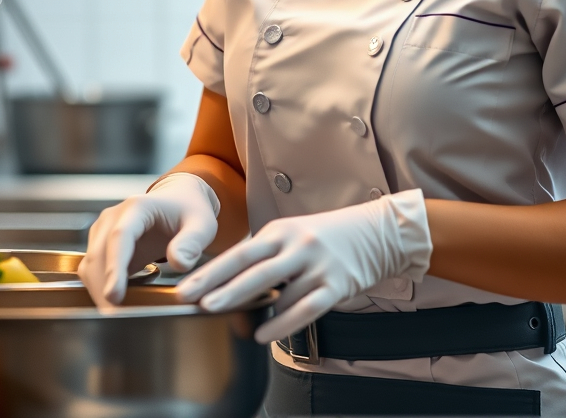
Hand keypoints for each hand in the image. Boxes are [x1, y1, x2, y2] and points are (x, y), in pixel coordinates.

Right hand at [79, 173, 219, 306]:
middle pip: (98, 254)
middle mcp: (114, 217)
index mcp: (138, 207)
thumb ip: (192, 242)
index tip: (114, 296)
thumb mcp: (202, 224)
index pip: (120, 237)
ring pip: (90, 266)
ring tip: (116, 316)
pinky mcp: (101, 246)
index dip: (114, 267)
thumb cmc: (189, 211)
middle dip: (103, 288)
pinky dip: (100, 289)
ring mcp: (103, 231)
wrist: (178, 201)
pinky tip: (116, 306)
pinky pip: (94, 271)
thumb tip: (178, 263)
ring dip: (98, 291)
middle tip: (115, 319)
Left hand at [176, 189, 430, 342]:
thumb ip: (266, 254)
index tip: (187, 286)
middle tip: (196, 301)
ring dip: (250, 305)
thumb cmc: (329, 235)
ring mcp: (318, 266)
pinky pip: (304, 308)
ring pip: (279, 289)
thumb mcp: (294, 233)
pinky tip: (263, 335)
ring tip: (225, 317)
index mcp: (283, 231)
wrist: (378, 232)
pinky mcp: (336, 285)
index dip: (212, 270)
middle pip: (254, 268)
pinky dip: (282, 323)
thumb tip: (229, 280)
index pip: (241, 252)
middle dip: (222, 286)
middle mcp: (299, 245)